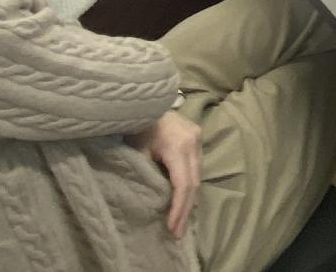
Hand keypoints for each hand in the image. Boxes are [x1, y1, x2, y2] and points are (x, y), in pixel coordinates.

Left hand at [129, 111, 200, 238]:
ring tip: (180, 222)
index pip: (183, 184)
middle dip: (185, 210)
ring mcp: (198, 138)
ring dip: (188, 200)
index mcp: (178, 145)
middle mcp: (193, 142)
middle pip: (193, 183)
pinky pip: (196, 167)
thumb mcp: (138, 152)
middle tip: (178, 233)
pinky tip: (182, 201)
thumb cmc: (137, 126)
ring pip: (197, 176)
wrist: (144, 102)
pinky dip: (189, 186)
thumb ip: (149, 174)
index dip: (178, 208)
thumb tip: (155, 200)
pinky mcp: (197, 138)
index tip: (172, 228)